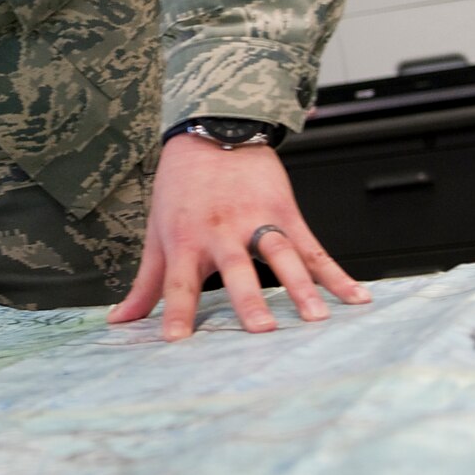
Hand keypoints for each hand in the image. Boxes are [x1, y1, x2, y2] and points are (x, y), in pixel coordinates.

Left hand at [108, 135, 370, 340]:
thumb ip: (145, 283)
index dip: (176, 311)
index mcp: (186, 240)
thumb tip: (119, 321)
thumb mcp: (158, 233)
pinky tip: (355, 298)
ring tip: (315, 316)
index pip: (178, 282)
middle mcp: (222, 232)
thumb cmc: (181, 189)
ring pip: (282, 256)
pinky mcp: (286, 214)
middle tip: (262, 329)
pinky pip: (314, 248)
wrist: (212, 132)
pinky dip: (337, 274)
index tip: (177, 341)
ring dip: (301, 286)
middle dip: (248, 299)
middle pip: (235, 269)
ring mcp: (257, 221)